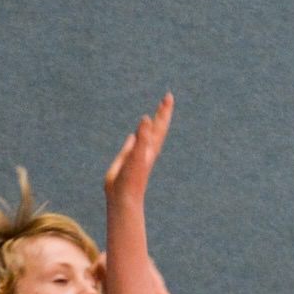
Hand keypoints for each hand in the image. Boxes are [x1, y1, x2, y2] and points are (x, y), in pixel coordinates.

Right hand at [104, 92, 173, 209]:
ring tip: (154, 115)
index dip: (164, 111)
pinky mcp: (128, 159)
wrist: (124, 197)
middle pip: (157, 127)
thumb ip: (143, 137)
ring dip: (150, 124)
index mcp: (151, 146)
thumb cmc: (132, 178)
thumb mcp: (138, 154)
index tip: (168, 97)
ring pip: (146, 135)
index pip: (160, 125)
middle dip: (161, 113)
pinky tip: (135, 135)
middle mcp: (147, 148)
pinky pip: (134, 143)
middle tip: (167, 98)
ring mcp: (138, 153)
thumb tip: (147, 118)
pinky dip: (136, 136)